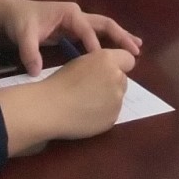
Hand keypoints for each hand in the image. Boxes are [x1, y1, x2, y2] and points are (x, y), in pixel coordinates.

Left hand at [0, 0, 141, 74]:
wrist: (10, 14)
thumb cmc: (19, 21)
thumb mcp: (22, 35)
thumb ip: (29, 52)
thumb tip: (35, 72)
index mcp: (69, 13)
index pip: (86, 29)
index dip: (94, 44)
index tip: (102, 60)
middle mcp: (78, 14)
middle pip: (105, 24)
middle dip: (120, 36)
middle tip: (136, 50)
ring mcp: (78, 21)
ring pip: (104, 28)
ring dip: (120, 37)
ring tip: (137, 48)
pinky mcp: (75, 29)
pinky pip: (97, 35)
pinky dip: (110, 41)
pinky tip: (120, 50)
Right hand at [0, 48, 136, 154]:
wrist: (49, 108)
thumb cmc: (59, 82)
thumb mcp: (81, 63)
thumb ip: (100, 65)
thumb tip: (107, 72)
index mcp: (108, 60)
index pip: (129, 59)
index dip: (119, 64)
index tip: (107, 71)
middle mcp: (117, 78)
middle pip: (123, 79)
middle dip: (112, 82)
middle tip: (92, 88)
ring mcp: (117, 100)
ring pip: (118, 97)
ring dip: (108, 98)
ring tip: (86, 103)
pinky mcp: (112, 118)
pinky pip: (111, 113)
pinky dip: (103, 114)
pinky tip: (86, 115)